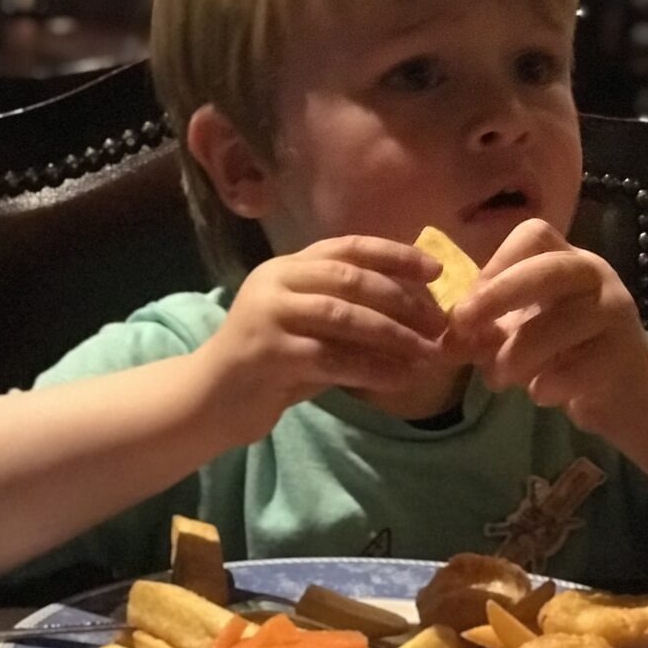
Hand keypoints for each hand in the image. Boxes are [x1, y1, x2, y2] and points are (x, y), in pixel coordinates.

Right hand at [199, 236, 447, 443]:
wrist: (209, 400)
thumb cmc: (269, 364)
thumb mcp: (308, 327)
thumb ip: (347, 311)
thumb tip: (415, 307)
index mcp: (287, 267)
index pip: (348, 247)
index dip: (395, 255)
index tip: (436, 270)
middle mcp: (276, 282)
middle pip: (351, 279)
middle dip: (403, 300)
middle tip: (438, 322)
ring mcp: (269, 316)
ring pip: (345, 317)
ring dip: (395, 336)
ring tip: (428, 354)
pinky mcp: (269, 354)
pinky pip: (333, 358)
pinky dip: (373, 368)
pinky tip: (400, 379)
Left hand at [447, 219, 647, 438]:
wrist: (618, 390)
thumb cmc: (561, 352)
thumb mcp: (515, 336)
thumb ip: (481, 335)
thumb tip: (444, 344)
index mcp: (565, 260)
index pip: (533, 235)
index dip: (495, 265)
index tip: (467, 305)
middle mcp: (594, 276)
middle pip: (549, 269)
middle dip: (498, 295)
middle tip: (463, 326)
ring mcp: (615, 313)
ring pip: (563, 322)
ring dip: (519, 352)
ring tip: (497, 379)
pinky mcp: (624, 355)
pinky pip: (584, 365)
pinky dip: (552, 382)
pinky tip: (539, 394)